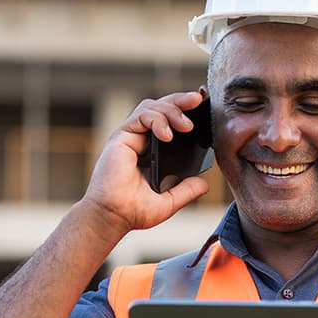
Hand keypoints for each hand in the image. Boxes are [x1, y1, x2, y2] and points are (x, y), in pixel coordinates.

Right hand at [82, 91, 210, 233]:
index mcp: (152, 152)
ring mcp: (131, 137)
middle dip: (181, 101)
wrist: (113, 217)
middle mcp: (141, 140)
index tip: (204, 108)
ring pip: (152, 106)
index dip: (185, 112)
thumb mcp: (169, 201)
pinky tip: (168, 135)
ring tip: (186, 126)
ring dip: (172, 110)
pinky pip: (141, 115)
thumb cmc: (134, 211)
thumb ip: (187, 190)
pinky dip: (157, 120)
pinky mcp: (121, 136)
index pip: (170, 122)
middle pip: (162, 107)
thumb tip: (205, 184)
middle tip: (198, 100)